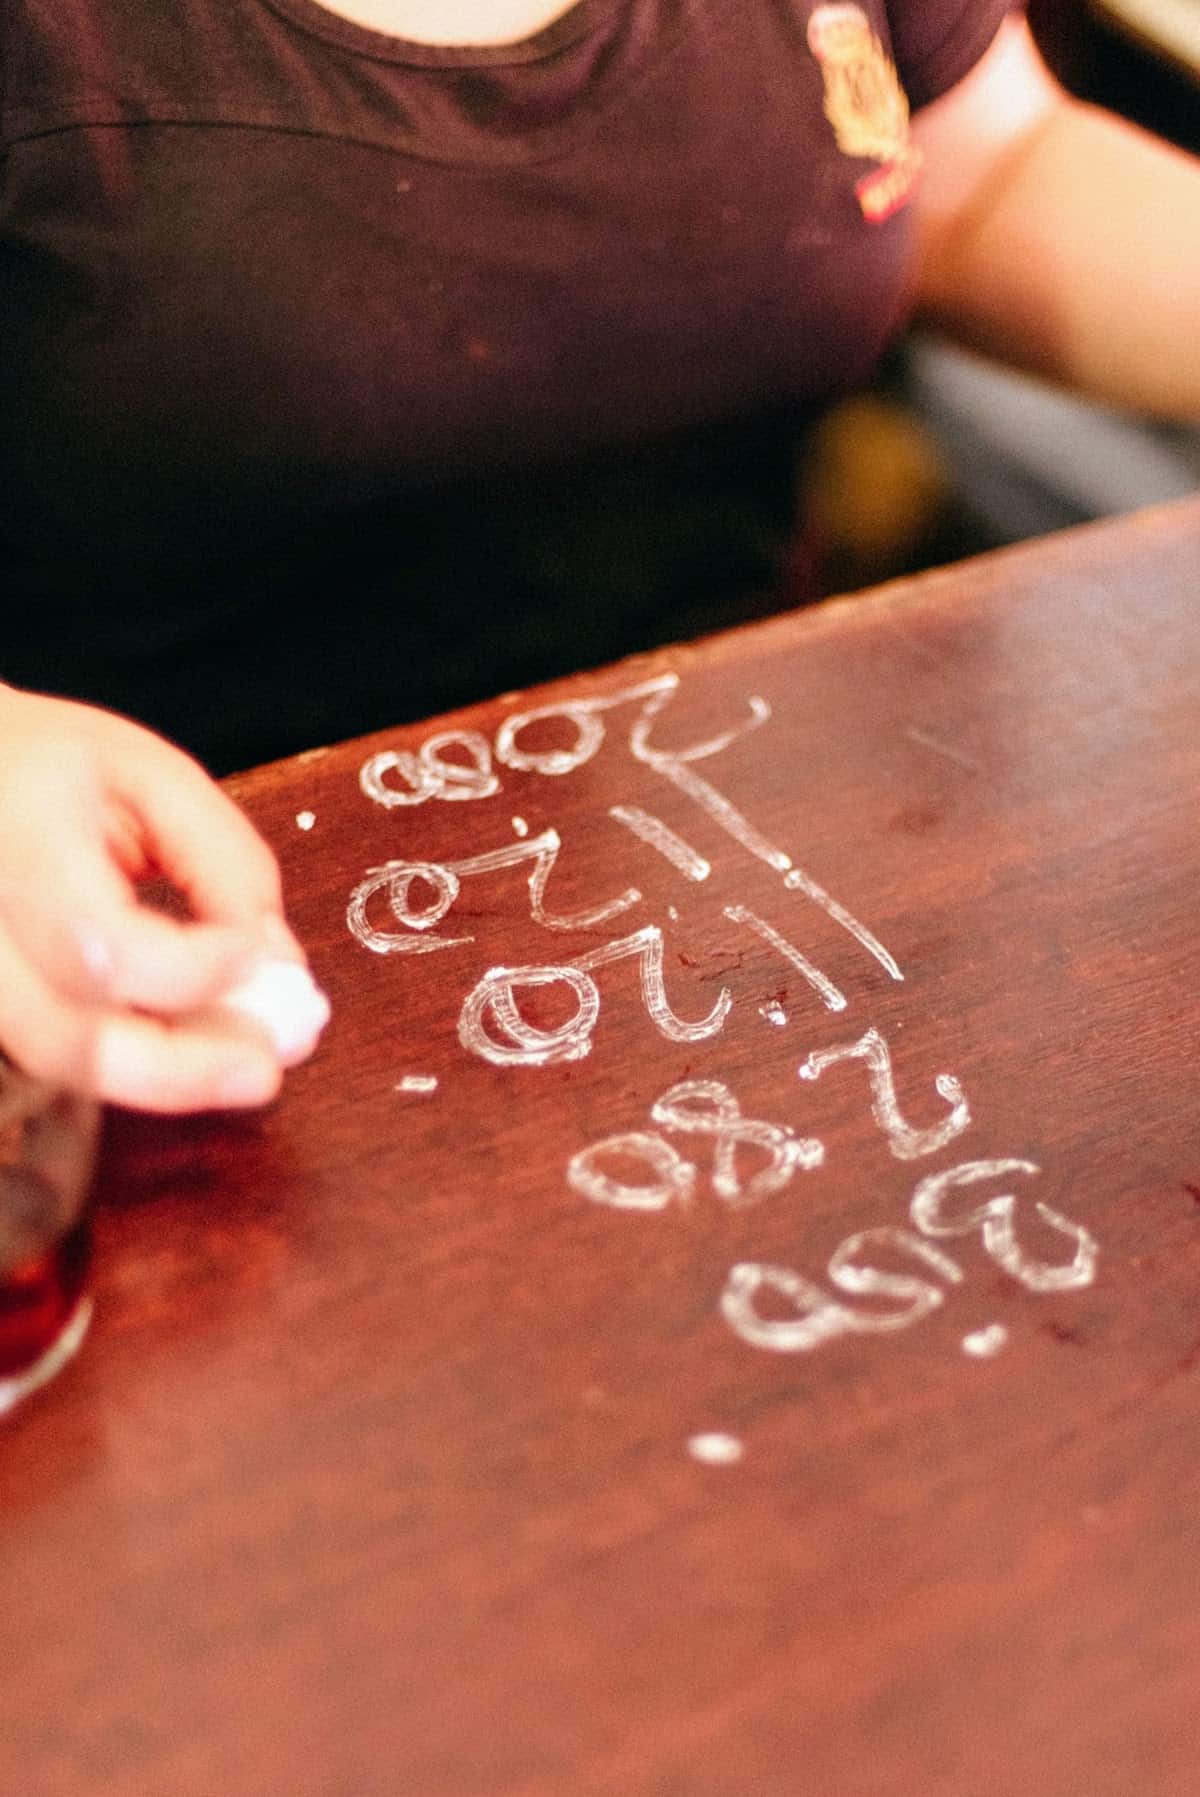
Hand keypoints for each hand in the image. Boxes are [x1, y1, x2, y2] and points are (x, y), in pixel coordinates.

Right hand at [0, 686, 327, 1111]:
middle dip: (180, 1069)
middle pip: (65, 1038)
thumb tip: (279, 963)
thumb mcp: (152, 776)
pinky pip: (49, 1057)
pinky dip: (127, 1063)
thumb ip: (224, 862)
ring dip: (162, 1079)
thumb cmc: (49, 765)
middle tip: (266, 1070)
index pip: (104, 944)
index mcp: (19, 839)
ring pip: (54, 1064)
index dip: (196, 968)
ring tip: (241, 1067)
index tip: (258, 954)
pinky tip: (182, 1046)